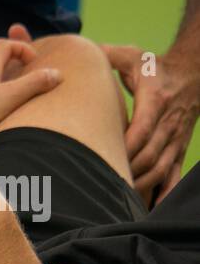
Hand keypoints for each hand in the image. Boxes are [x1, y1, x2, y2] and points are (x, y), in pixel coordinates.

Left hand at [103, 41, 199, 202]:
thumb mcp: (132, 55)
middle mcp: (169, 122)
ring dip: (140, 186)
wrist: (192, 72)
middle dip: (127, 172)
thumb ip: (105, 55)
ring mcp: (176, 139)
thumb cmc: (153, 65)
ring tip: (115, 201)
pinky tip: (149, 210)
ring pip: (160, 169)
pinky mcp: (178, 150)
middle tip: (100, 187)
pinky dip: (163, 194)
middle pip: (150, 154)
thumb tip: (75, 53)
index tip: (105, 157)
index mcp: (155, 100)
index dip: (126, 146)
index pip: (143, 128)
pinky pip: (174, 176)